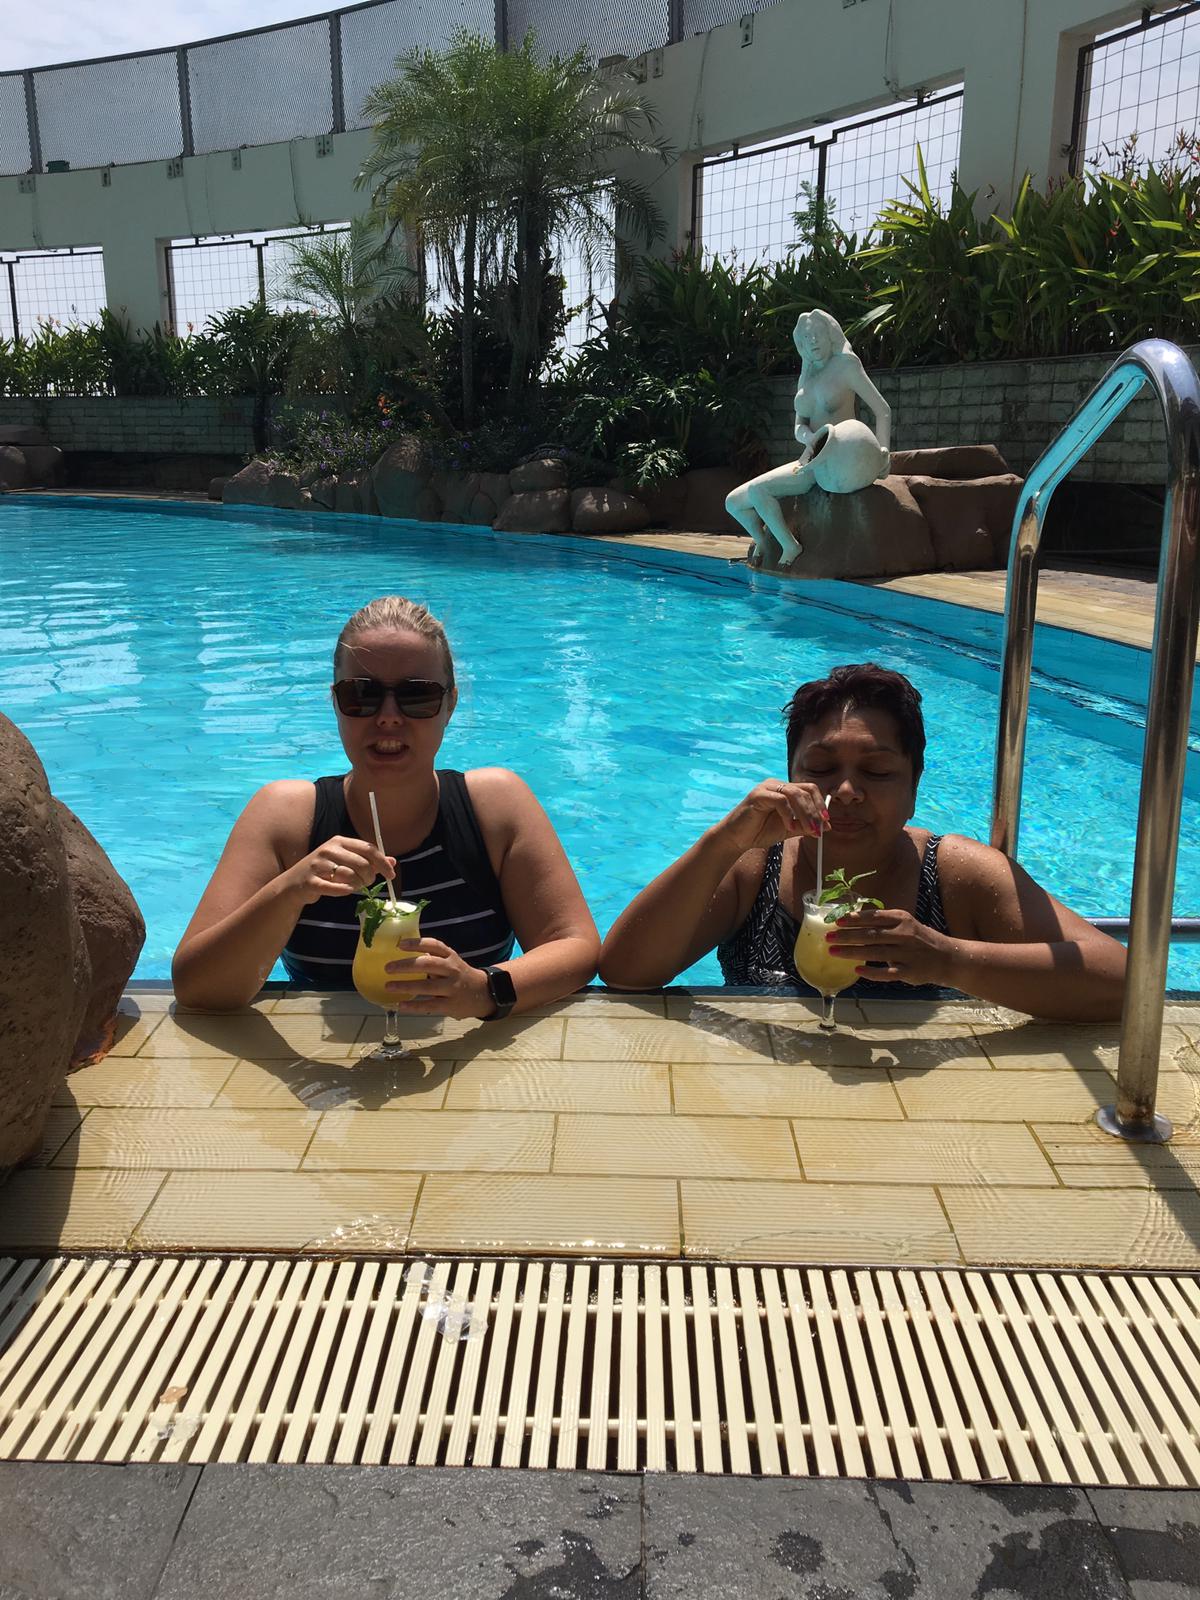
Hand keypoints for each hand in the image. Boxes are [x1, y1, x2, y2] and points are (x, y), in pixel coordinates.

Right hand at [283, 835, 394, 905]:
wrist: (293, 885)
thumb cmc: (324, 872)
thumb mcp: (345, 862)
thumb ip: (369, 861)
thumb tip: (393, 861)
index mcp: (339, 841)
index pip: (368, 848)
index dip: (383, 863)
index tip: (391, 875)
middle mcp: (328, 849)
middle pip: (362, 863)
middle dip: (369, 877)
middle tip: (367, 884)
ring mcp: (318, 864)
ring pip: (350, 876)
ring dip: (357, 886)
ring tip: (354, 887)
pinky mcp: (311, 881)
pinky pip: (334, 887)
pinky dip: (343, 891)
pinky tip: (346, 891)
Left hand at [385, 938, 493, 1019]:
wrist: (484, 993)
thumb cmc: (460, 975)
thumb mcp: (451, 962)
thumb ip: (433, 957)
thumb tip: (405, 951)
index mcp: (450, 957)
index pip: (434, 945)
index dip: (417, 944)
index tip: (400, 944)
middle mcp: (452, 970)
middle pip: (428, 965)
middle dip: (406, 965)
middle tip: (388, 968)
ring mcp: (451, 988)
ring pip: (427, 986)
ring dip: (405, 986)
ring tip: (389, 986)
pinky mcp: (450, 1005)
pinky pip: (429, 1005)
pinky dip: (414, 1006)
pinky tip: (400, 1005)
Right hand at [716, 780, 828, 855]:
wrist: (736, 839)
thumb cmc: (759, 832)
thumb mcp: (788, 829)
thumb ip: (805, 826)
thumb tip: (827, 826)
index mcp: (785, 790)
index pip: (809, 789)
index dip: (820, 804)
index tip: (826, 822)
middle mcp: (777, 785)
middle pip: (805, 790)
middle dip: (815, 811)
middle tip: (818, 829)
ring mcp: (767, 788)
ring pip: (795, 794)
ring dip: (805, 814)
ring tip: (808, 830)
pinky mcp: (758, 795)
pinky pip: (780, 800)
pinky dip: (788, 815)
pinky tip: (789, 827)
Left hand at [826, 907, 953, 987]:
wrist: (948, 958)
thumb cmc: (920, 940)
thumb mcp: (906, 924)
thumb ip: (884, 923)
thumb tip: (853, 920)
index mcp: (902, 919)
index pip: (874, 917)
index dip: (854, 919)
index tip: (836, 921)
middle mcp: (904, 934)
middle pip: (870, 934)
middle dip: (847, 936)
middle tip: (828, 937)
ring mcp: (907, 954)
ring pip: (874, 952)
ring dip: (851, 952)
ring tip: (833, 951)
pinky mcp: (909, 972)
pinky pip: (887, 973)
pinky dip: (871, 972)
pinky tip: (856, 970)